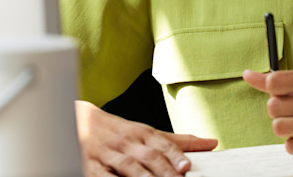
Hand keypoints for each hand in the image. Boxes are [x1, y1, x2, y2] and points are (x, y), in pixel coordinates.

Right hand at [74, 100, 216, 176]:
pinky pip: (103, 176)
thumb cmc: (120, 131)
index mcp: (143, 133)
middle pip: (148, 156)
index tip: (187, 165)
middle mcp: (128, 143)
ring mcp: (109, 155)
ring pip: (128, 166)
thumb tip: (211, 143)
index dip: (175, 154)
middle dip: (164, 169)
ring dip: (143, 176)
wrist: (80, 122)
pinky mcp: (92, 166)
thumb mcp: (148, 133)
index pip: (162, 143)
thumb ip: (179, 141)